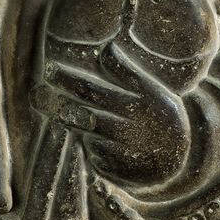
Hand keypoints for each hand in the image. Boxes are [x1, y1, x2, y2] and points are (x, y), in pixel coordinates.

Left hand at [37, 39, 189, 184]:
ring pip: (85, 135)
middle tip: (39, 94)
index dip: (68, 81)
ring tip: (86, 119)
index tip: (49, 70)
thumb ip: (126, 72)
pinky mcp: (113, 170)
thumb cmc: (163, 117)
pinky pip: (92, 155)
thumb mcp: (153, 91)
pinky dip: (93, 146)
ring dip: (79, 126)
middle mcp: (125, 130)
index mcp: (133, 106)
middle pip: (81, 114)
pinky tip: (107, 143)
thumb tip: (106, 48)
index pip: (92, 91)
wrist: (180, 159)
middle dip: (59, 105)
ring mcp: (119, 153)